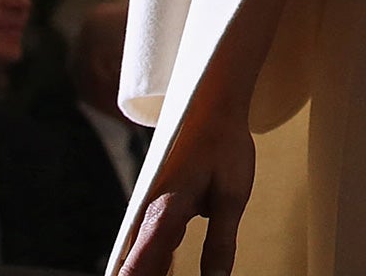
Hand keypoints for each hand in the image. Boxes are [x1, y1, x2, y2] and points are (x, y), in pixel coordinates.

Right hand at [119, 101, 253, 275]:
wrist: (210, 106)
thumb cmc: (223, 147)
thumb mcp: (232, 196)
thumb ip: (221, 242)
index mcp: (164, 215)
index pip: (138, 270)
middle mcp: (147, 218)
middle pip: (133, 270)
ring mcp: (148, 216)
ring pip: (138, 263)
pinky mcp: (156, 214)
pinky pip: (147, 252)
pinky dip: (150, 271)